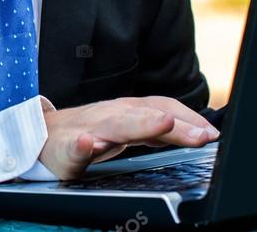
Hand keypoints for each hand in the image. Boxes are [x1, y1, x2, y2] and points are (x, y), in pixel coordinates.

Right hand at [38, 96, 219, 179]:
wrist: (44, 137)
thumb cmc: (90, 133)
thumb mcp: (128, 128)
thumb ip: (157, 131)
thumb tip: (198, 133)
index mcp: (128, 112)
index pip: (162, 107)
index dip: (188, 119)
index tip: (212, 133)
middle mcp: (111, 115)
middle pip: (145, 116)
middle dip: (174, 123)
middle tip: (199, 135)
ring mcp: (87, 129)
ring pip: (115, 126)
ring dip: (138, 124)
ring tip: (162, 124)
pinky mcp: (65, 147)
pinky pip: (73, 146)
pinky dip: (81, 144)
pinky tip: (87, 145)